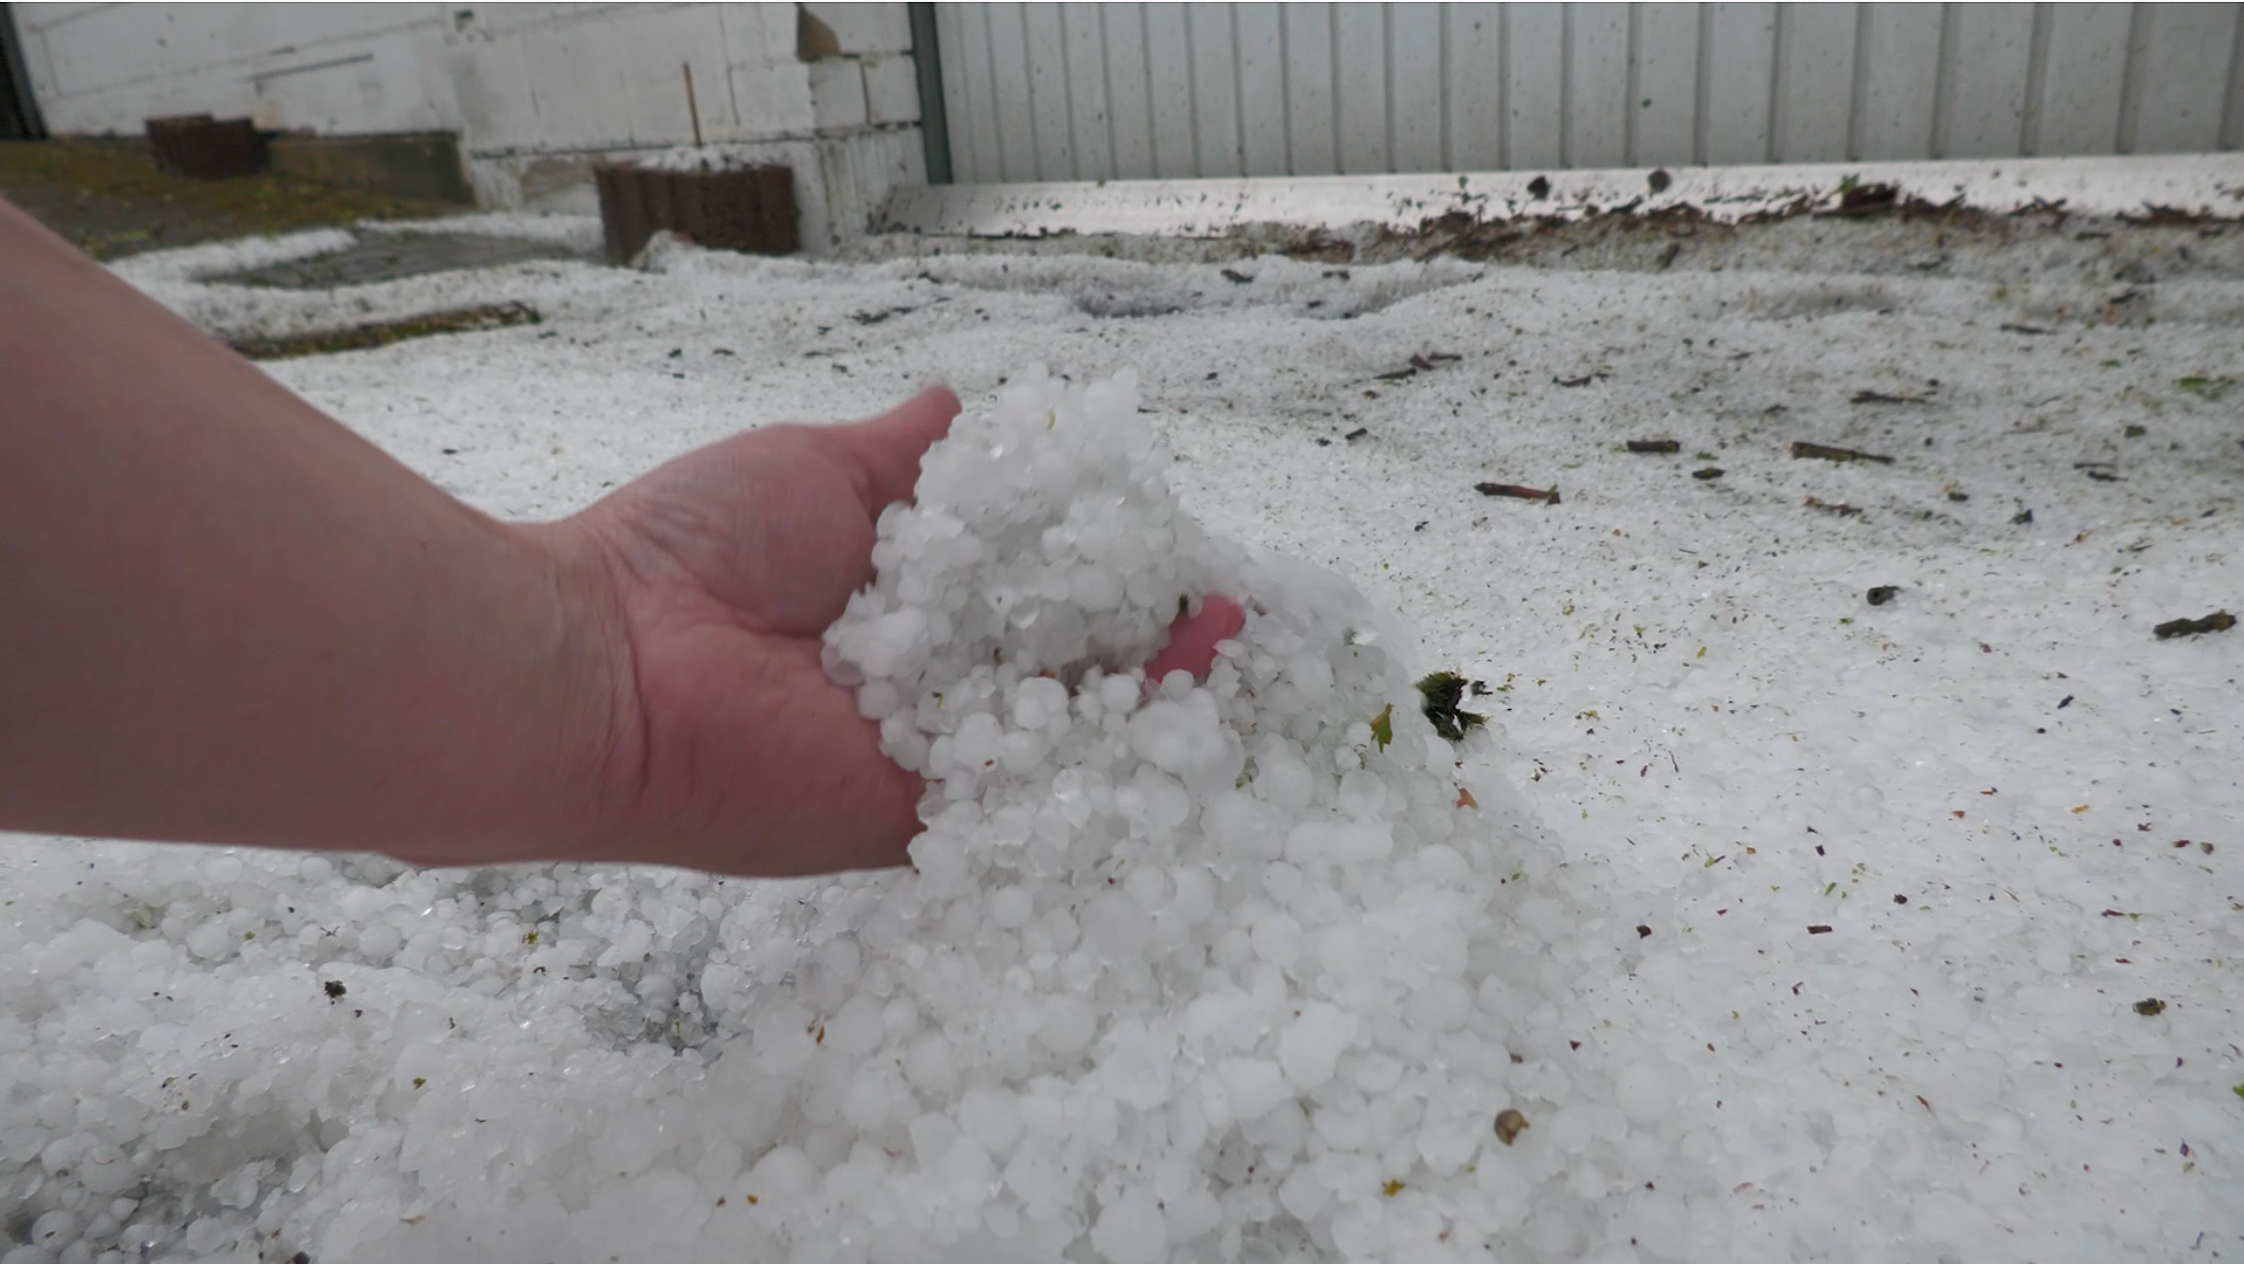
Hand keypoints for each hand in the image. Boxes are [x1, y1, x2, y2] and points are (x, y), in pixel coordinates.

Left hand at [558, 387, 1243, 878]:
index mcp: (896, 608)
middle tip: (1215, 591)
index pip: (1015, 584)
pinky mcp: (924, 814)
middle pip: (1052, 655)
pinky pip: (1030, 785)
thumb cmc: (693, 549)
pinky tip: (1183, 686)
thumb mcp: (820, 470)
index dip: (1089, 559)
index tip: (1150, 530)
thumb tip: (964, 406)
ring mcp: (924, 754)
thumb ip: (907, 455)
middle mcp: (919, 684)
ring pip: (1058, 721)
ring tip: (1227, 630)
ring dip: (1148, 680)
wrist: (612, 660)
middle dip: (1137, 624)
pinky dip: (1109, 744)